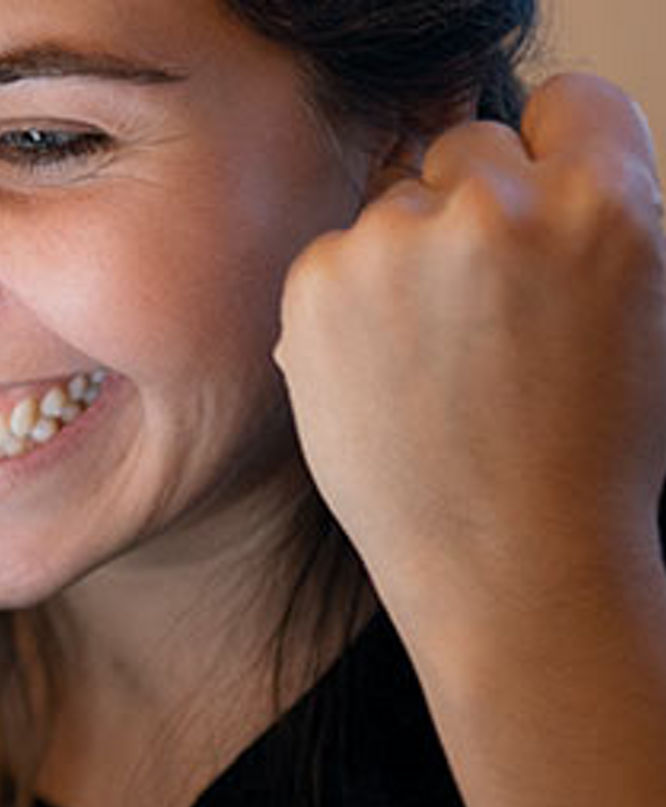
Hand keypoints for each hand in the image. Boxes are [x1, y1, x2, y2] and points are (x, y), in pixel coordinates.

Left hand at [274, 73, 665, 617]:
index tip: (534, 193)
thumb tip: (509, 173)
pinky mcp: (319, 281)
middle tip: (474, 307)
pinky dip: (344, 301)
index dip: (551, 150)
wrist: (508, 564)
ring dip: (401, 258)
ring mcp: (397, 242)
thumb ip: (574, 224)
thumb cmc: (580, 455)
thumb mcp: (627, 310)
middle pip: (466, 146)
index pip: (569, 102)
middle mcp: (496, 207)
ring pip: (392, 205)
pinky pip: (333, 256)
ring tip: (426, 361)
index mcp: (604, 205)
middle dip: (468, 207)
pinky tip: (378, 375)